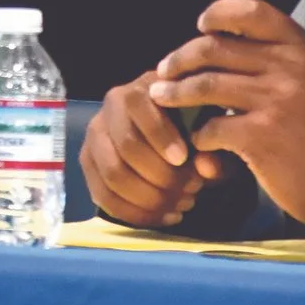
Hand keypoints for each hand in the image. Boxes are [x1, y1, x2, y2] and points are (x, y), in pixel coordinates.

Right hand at [79, 68, 230, 227]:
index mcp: (141, 88)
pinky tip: (164, 217)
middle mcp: (110, 106)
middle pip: (126, 145)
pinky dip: (135, 214)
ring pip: (113, 175)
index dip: (160, 134)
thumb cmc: (195, 126)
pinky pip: (104, 197)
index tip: (184, 158)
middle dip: (161, 175)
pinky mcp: (89, 164)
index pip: (138, 106)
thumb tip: (205, 168)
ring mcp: (95, 136)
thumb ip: (215, 148)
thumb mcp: (212, 132)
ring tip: (180, 205)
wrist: (174, 133)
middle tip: (191, 191)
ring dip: (149, 198)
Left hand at [146, 0, 304, 225]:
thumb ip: (282, 57)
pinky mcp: (260, 137)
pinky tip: (200, 143)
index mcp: (301, 48)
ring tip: (162, 97)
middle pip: (216, 48)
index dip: (219, 13)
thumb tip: (229, 42)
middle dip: (181, 58)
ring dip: (176, 93)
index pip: (252, 11)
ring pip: (205, 85)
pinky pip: (212, 127)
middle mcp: (287, 67)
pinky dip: (198, 136)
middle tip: (165, 69)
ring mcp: (274, 101)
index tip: (201, 25)